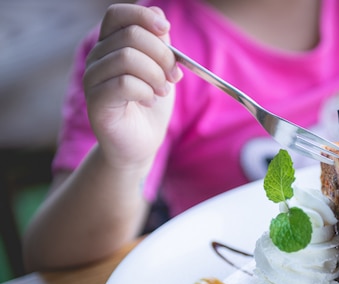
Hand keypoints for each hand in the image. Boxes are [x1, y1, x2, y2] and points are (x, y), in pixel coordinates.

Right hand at [83, 4, 182, 169]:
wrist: (141, 143)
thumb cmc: (150, 104)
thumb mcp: (161, 68)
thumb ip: (160, 44)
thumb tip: (159, 18)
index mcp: (111, 45)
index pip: (117, 14)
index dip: (142, 16)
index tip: (166, 30)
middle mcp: (97, 58)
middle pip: (130, 35)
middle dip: (162, 54)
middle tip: (173, 75)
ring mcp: (93, 79)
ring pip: (127, 58)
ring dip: (155, 75)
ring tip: (161, 91)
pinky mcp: (96, 102)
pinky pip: (124, 83)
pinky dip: (145, 91)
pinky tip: (149, 100)